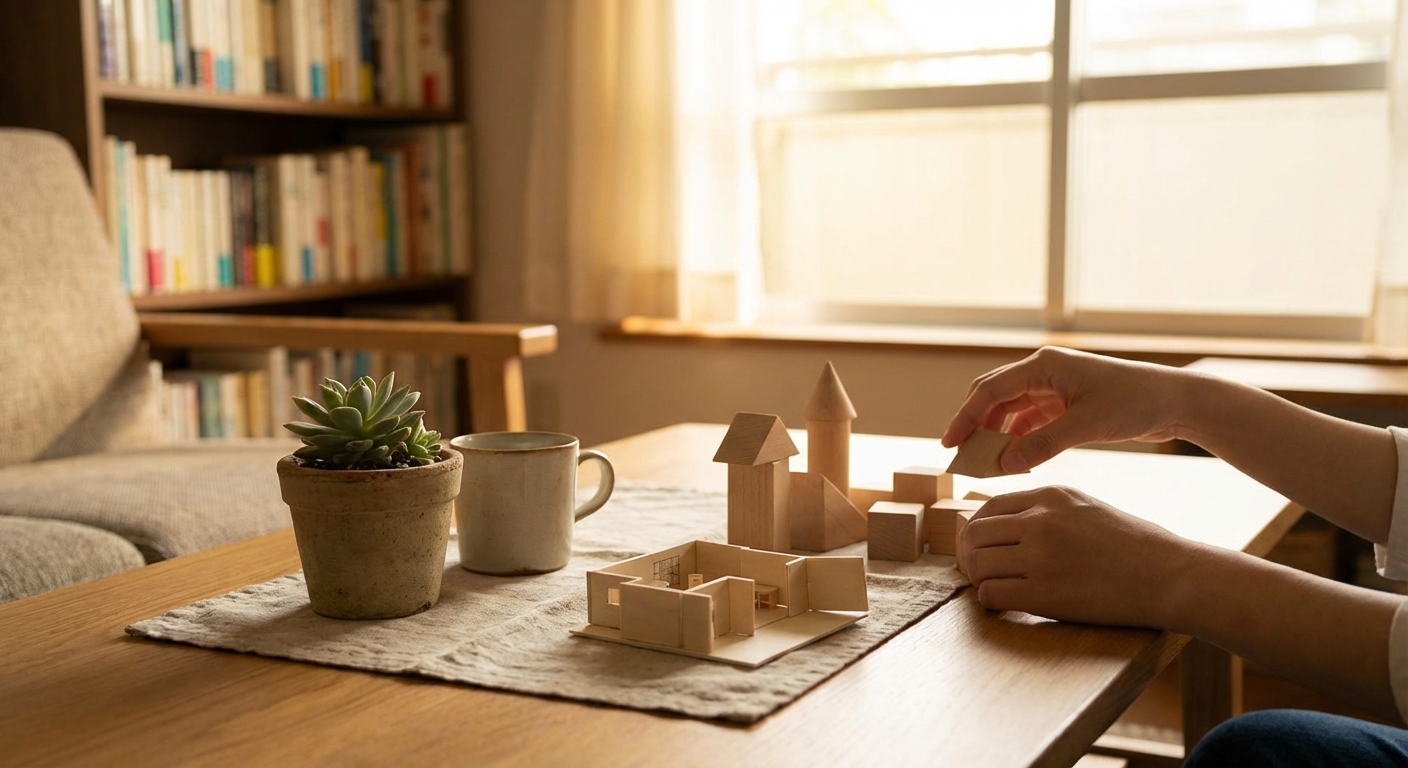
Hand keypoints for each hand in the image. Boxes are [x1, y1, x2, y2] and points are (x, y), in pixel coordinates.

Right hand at [942, 347, 1192, 472]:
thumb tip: (1003, 465)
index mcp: (1045, 366)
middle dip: (975, 425)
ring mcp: (1053, 388)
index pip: (990, 390)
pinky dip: (1018, 440)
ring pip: (1009, 412)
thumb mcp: (1087, 425)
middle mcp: (1044, 372)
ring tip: (986, 464)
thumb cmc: (1136, 402)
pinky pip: (1029, 423)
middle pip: (993, 397)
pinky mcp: (1064, 405)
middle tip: (960, 455)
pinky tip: (1014, 461)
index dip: (966, 417)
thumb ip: (1042, 445)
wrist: (1175, 402)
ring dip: (997, 436)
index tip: (950, 444)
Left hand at [961, 486, 1201, 628]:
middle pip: (974, 535)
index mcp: (1051, 495)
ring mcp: (1041, 557)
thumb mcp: (1085, 508)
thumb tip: (1000, 526)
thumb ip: (1044, 511)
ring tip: (994, 587)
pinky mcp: (1045, 593)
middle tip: (981, 570)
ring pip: (977, 565)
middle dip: (971, 555)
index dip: (978, 529)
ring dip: (979, 579)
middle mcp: (1041, 521)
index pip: (989, 507)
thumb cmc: (1133, 545)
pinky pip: (991, 595)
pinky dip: (992, 601)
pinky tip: (1007, 603)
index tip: (982, 546)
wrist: (1171, 575)